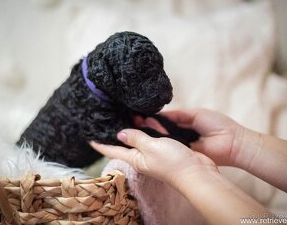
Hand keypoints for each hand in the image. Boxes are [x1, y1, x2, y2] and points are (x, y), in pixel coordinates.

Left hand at [90, 129, 217, 186]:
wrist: (196, 171)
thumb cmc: (173, 162)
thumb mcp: (151, 147)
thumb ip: (136, 138)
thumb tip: (120, 133)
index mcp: (135, 158)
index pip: (113, 151)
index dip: (101, 145)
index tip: (90, 139)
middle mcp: (142, 157)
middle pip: (126, 143)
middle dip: (119, 132)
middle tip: (111, 118)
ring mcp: (154, 154)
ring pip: (141, 138)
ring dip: (137, 127)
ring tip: (131, 114)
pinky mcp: (166, 150)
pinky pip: (154, 138)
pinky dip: (150, 129)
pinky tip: (150, 122)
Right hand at [135, 109, 245, 166]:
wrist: (232, 142)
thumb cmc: (218, 125)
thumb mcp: (195, 114)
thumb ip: (178, 114)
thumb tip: (160, 114)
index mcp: (184, 123)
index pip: (164, 120)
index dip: (153, 118)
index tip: (139, 115)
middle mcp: (180, 135)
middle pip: (162, 130)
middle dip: (149, 125)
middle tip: (135, 121)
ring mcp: (181, 145)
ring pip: (164, 139)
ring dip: (153, 134)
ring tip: (139, 127)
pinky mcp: (184, 154)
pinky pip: (171, 148)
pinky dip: (162, 144)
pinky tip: (151, 139)